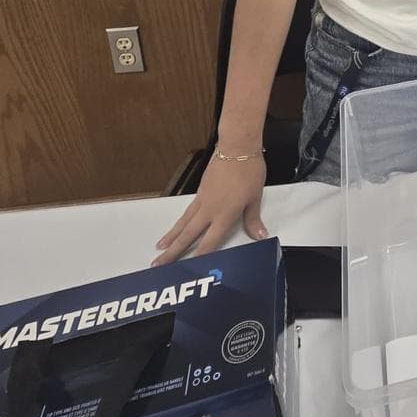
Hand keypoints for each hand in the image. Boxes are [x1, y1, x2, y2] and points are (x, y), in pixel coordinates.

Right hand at [153, 154, 267, 265]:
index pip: (210, 241)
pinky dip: (179, 222)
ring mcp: (202, 200)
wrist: (237, 147)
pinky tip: (175, 228)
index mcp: (225, 215)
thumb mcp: (255, 197)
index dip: (200, 257)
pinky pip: (187, 212)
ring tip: (159, 248)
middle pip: (188, 235)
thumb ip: (253, 219)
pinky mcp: (200, 191)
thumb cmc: (249, 171)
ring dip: (171, 237)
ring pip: (183, 223)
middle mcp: (210, 210)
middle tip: (157, 265)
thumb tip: (260, 236)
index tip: (188, 270)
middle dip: (173, 252)